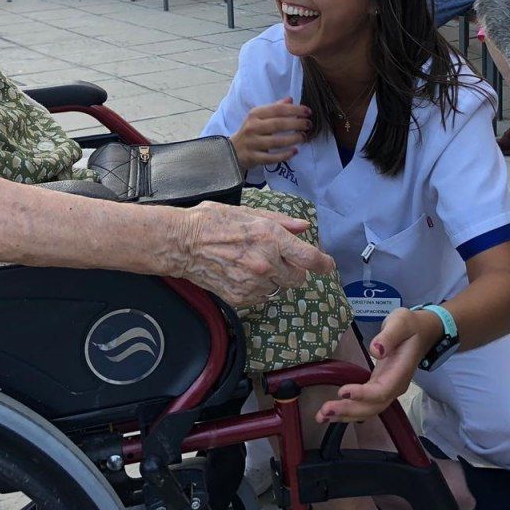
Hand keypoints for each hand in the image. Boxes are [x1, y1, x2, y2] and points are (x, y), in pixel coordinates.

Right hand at [174, 201, 334, 305]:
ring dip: (275, 279)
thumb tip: (303, 227)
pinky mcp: (240, 297)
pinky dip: (258, 288)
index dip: (323, 263)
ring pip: (280, 288)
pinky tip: (243, 273)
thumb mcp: (249, 212)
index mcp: (271, 238)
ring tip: (254, 264)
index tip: (327, 264)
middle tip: (280, 259)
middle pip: (298, 278)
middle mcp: (266, 262)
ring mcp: (253, 283)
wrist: (182, 243)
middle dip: (294, 269)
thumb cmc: (213, 221)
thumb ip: (280, 222)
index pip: (310, 258)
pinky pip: (261, 296)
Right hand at [231, 98, 310, 169]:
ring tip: (303, 137)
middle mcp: (252, 127)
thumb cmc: (249, 131)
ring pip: (276, 141)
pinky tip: (295, 151)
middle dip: (296, 124)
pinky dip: (284, 155)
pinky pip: (271, 157)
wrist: (232, 151)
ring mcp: (252, 143)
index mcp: (254, 114)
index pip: (277, 110)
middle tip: (308, 124)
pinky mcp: (253, 157)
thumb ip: (274, 108)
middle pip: (278, 124)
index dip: (294, 110)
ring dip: (292, 139)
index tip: (308, 111)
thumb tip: (290, 100)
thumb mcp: (258, 117)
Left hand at [316, 307, 444, 422]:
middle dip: (349, 410)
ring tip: (322, 417)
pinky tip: (331, 413)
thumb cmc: (410, 325)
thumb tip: (376, 350)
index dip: (363, 395)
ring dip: (346, 415)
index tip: (342, 391)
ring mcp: (387, 388)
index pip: (382, 390)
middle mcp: (395, 386)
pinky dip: (348, 410)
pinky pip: (365, 404)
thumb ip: (389, 335)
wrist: (421, 332)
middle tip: (325, 410)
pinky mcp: (379, 387)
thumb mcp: (401, 322)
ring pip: (368, 409)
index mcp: (401, 372)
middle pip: (373, 406)